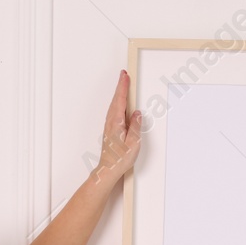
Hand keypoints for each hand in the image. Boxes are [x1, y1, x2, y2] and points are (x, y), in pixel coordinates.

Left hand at [92, 69, 142, 183]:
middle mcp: (110, 122)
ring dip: (119, 94)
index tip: (125, 76)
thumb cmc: (119, 159)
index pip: (120, 99)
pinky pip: (114, 112)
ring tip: (123, 85)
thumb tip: (137, 113)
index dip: (123, 86)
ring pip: (114, 105)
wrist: (108, 169)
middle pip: (116, 99)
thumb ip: (135, 126)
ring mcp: (109, 125)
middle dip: (120, 86)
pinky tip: (121, 104)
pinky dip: (117, 103)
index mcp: (116, 122)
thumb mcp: (133, 142)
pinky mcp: (110, 130)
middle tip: (124, 75)